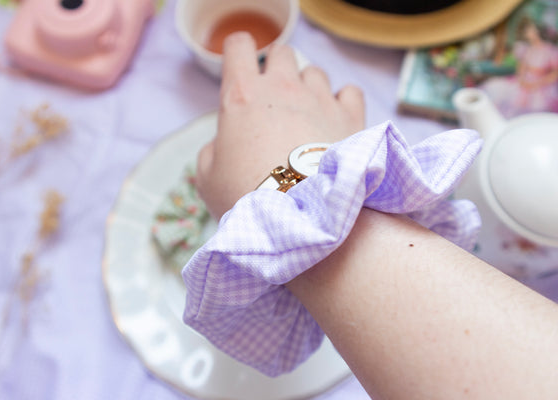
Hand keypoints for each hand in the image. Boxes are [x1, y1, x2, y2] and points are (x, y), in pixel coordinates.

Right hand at [196, 32, 364, 219]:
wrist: (299, 216)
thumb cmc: (247, 197)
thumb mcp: (208, 177)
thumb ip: (213, 149)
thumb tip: (225, 144)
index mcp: (242, 95)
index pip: (239, 46)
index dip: (238, 52)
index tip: (241, 69)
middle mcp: (283, 88)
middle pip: (282, 53)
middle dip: (277, 70)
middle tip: (274, 101)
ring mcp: (319, 99)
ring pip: (315, 72)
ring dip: (308, 88)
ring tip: (306, 118)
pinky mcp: (350, 117)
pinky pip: (350, 91)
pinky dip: (343, 101)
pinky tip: (336, 119)